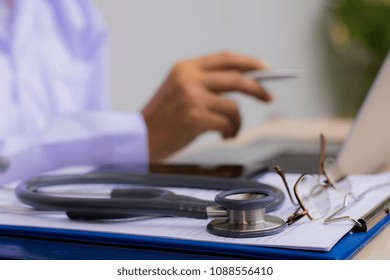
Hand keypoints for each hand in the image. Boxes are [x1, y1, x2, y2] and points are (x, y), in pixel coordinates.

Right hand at [141, 52, 270, 160]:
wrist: (141, 138)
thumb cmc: (163, 118)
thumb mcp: (179, 89)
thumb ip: (205, 83)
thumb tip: (241, 83)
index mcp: (185, 68)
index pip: (225, 59)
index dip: (248, 62)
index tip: (265, 69)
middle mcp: (189, 79)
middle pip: (236, 78)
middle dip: (258, 89)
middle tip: (269, 98)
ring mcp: (192, 98)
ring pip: (233, 107)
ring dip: (237, 122)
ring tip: (230, 131)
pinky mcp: (195, 118)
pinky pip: (227, 124)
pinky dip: (230, 132)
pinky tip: (224, 136)